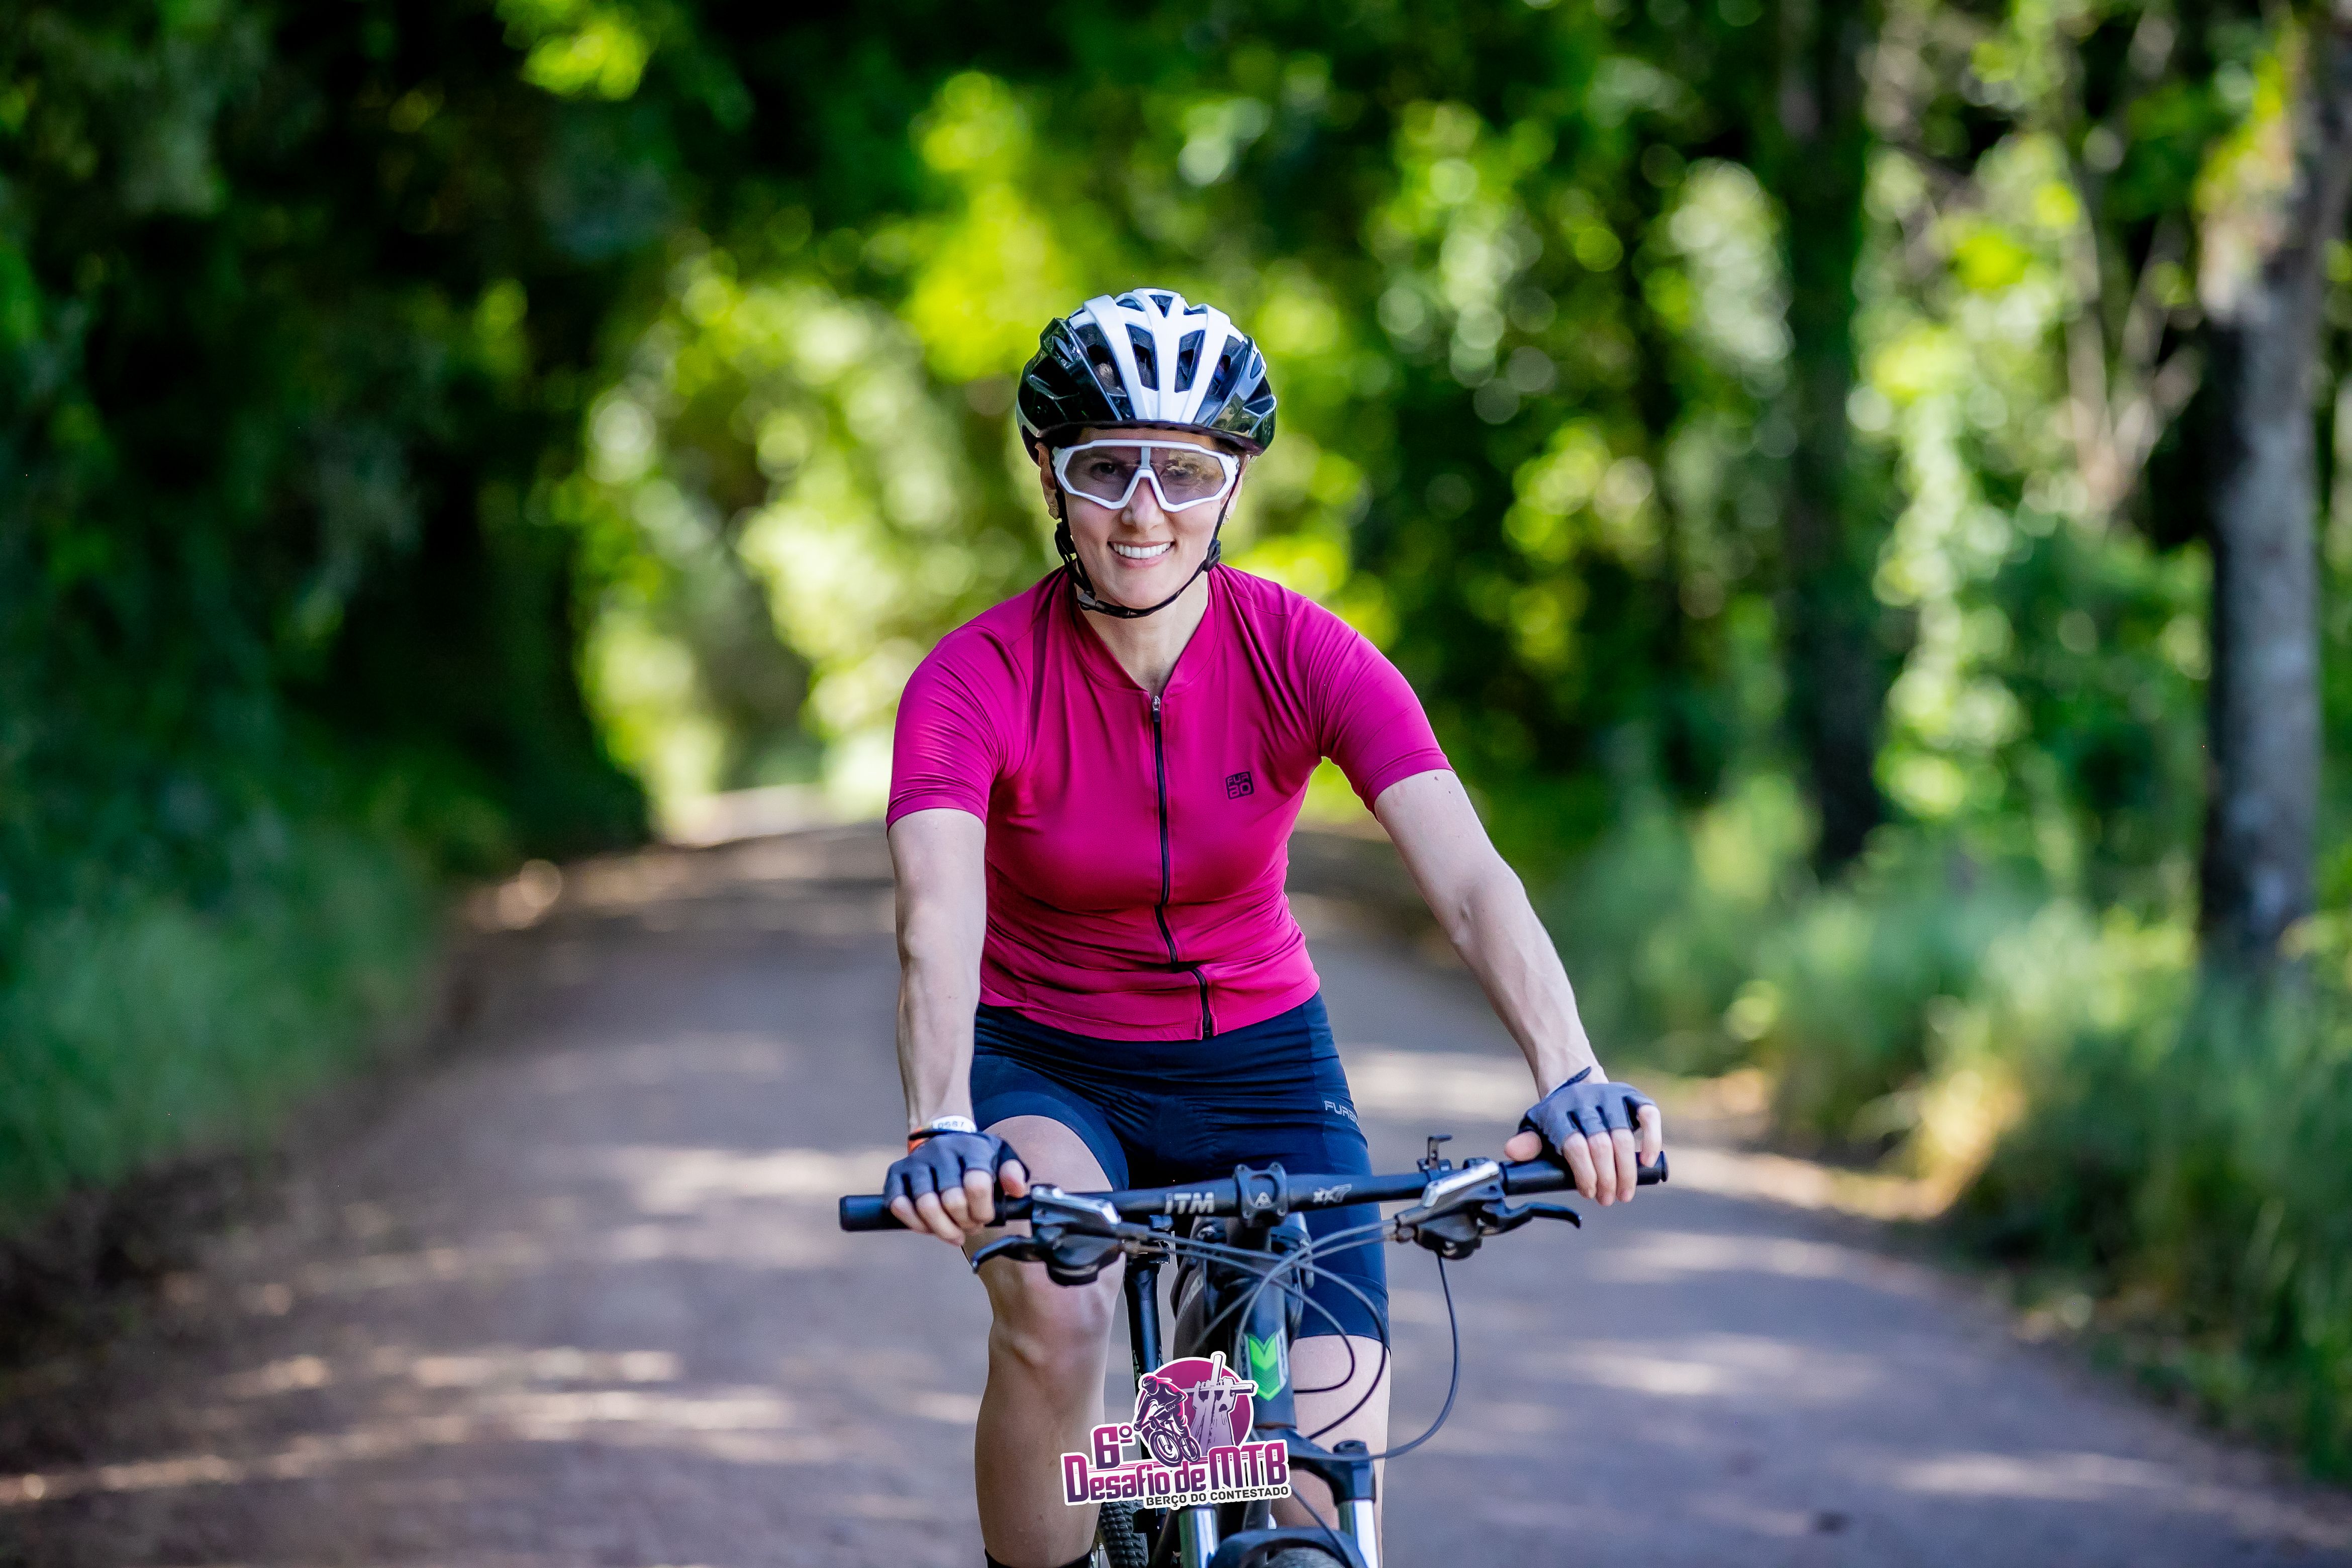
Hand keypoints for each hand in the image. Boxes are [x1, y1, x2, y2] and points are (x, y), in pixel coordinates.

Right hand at [884, 1129, 1029, 1242]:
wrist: (944, 1138)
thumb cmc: (977, 1157)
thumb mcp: (1002, 1158)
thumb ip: (1014, 1173)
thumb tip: (1017, 1190)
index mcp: (972, 1147)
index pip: (977, 1184)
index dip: (983, 1211)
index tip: (985, 1217)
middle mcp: (942, 1151)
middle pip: (951, 1200)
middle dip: (964, 1223)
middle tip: (970, 1225)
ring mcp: (917, 1161)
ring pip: (925, 1205)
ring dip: (942, 1229)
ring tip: (953, 1232)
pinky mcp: (896, 1172)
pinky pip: (898, 1204)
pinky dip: (914, 1223)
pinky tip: (929, 1227)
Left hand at [1502, 1069, 1662, 1206]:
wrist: (1574, 1082)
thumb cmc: (1557, 1117)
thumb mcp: (1537, 1128)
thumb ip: (1528, 1143)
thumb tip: (1511, 1151)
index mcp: (1558, 1111)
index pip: (1573, 1144)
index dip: (1584, 1173)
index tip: (1588, 1193)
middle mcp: (1585, 1101)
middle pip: (1600, 1143)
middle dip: (1606, 1177)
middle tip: (1608, 1200)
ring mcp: (1610, 1096)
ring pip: (1623, 1134)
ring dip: (1627, 1169)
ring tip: (1625, 1193)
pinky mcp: (1632, 1095)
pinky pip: (1648, 1115)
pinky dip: (1652, 1139)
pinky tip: (1648, 1162)